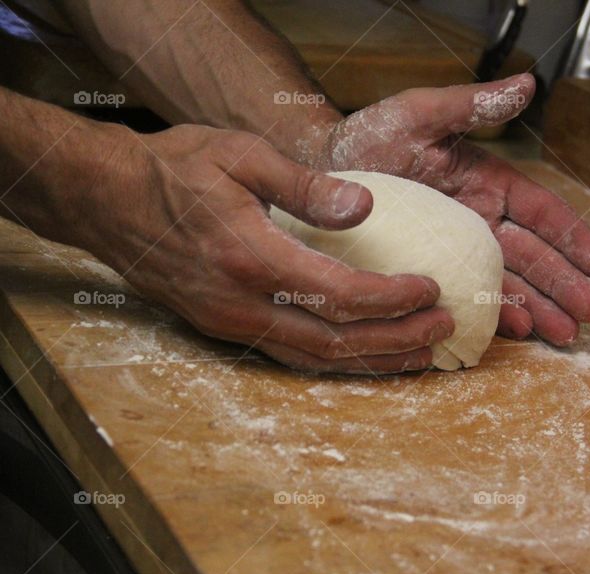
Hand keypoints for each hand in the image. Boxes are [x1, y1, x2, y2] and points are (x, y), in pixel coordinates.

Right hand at [81, 123, 453, 372]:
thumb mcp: (240, 155)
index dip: (393, 299)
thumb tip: (363, 208)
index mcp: (251, 259)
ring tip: (421, 355)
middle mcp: (242, 305)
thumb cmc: (174, 168)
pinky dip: (338, 362)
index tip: (432, 290)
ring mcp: (231, 324)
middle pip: (335, 341)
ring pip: (315, 360)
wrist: (104, 199)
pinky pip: (292, 357)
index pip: (340, 295)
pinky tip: (366, 356)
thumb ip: (304, 185)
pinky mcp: (224, 328)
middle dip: (397, 339)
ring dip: (373, 360)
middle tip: (445, 330)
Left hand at [306, 73, 589, 345]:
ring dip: (543, 307)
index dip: (572, 236)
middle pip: (534, 256)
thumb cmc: (368, 138)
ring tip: (567, 333)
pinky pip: (471, 298)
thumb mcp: (419, 113)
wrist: (317, 173)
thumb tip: (527, 83)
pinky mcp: (434, 276)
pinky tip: (520, 331)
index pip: (540, 212)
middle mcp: (480, 221)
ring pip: (511, 283)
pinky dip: (496, 315)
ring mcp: (458, 253)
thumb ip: (472, 106)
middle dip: (565, 283)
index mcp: (487, 183)